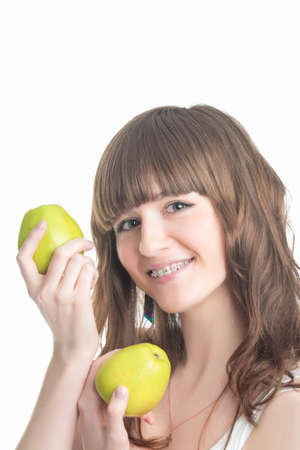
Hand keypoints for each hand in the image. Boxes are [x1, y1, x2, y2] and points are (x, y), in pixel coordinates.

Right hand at [16, 221, 99, 363]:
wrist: (74, 347)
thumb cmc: (66, 318)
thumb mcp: (51, 298)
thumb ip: (53, 278)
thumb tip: (70, 249)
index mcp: (33, 289)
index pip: (23, 259)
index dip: (31, 238)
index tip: (43, 224)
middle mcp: (43, 291)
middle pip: (60, 253)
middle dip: (78, 243)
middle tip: (87, 244)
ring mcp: (60, 296)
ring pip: (79, 261)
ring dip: (89, 264)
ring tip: (89, 276)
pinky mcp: (78, 300)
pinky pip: (89, 272)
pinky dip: (94, 273)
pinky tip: (93, 282)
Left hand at [77, 349, 154, 449]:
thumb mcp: (114, 435)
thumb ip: (116, 412)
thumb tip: (122, 387)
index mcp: (87, 403)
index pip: (93, 370)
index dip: (106, 357)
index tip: (123, 351)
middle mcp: (88, 403)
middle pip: (100, 374)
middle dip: (117, 365)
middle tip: (133, 359)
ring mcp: (95, 410)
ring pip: (110, 387)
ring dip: (129, 386)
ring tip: (146, 386)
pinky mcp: (102, 417)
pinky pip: (117, 401)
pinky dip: (132, 404)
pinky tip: (149, 417)